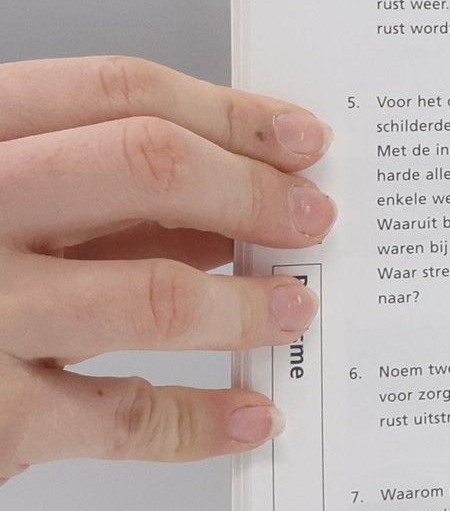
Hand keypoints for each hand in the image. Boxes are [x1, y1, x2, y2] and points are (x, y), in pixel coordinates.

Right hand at [0, 57, 336, 480]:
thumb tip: (217, 206)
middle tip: (313, 218)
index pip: (112, 91)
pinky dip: (202, 419)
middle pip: (143, 168)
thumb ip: (76, 194)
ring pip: (151, 292)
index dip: (227, 111)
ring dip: (246, 302)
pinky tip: (247, 413)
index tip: (298, 137)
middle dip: (252, 192)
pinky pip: (122, 417)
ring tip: (292, 307)